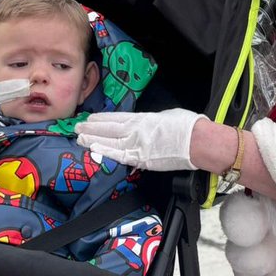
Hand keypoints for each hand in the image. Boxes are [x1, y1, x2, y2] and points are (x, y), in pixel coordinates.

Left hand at [77, 109, 206, 171]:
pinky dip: (106, 152)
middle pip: (109, 128)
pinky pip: (120, 156)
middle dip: (91, 128)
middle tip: (77, 127)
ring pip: (110, 141)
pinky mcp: (143, 160)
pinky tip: (94, 149)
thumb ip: (150, 121)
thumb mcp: (165, 115)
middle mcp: (136, 131)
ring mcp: (138, 146)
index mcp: (142, 118)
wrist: (198, 142)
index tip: (89, 118)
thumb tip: (144, 124)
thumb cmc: (187, 126)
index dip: (101, 118)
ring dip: (93, 139)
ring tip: (80, 138)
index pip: (116, 118)